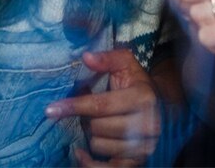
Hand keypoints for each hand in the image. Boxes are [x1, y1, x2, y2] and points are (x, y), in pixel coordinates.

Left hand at [45, 49, 160, 166]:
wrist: (163, 109)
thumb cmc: (138, 85)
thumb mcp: (127, 65)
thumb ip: (108, 59)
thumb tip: (86, 58)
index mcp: (142, 98)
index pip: (100, 105)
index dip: (74, 106)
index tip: (51, 110)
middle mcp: (146, 125)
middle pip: (97, 127)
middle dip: (87, 119)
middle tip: (89, 111)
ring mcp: (143, 147)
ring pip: (99, 146)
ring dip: (92, 135)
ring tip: (98, 124)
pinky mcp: (137, 162)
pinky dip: (89, 163)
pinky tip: (81, 153)